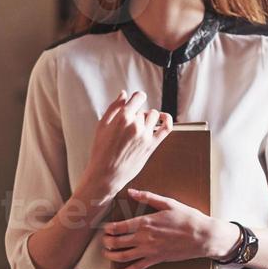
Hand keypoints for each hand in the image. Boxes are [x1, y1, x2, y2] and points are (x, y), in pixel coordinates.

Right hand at [78, 90, 171, 206]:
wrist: (106, 175)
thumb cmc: (101, 151)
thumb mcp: (102, 125)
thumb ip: (114, 107)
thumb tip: (124, 93)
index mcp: (122, 117)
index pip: (139, 97)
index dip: (137, 98)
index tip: (135, 102)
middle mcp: (135, 125)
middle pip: (143, 110)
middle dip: (137, 114)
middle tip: (128, 126)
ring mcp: (145, 135)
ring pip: (154, 116)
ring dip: (148, 118)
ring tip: (140, 126)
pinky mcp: (152, 145)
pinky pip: (166, 127)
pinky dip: (167, 119)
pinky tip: (163, 118)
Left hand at [102, 189, 240, 268]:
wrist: (202, 236)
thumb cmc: (187, 218)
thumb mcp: (168, 203)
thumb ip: (147, 197)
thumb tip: (131, 192)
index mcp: (146, 222)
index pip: (119, 227)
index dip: (108, 229)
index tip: (105, 228)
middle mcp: (144, 238)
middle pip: (117, 242)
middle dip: (107, 241)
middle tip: (104, 240)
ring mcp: (149, 251)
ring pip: (123, 256)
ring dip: (111, 256)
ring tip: (106, 253)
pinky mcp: (156, 260)